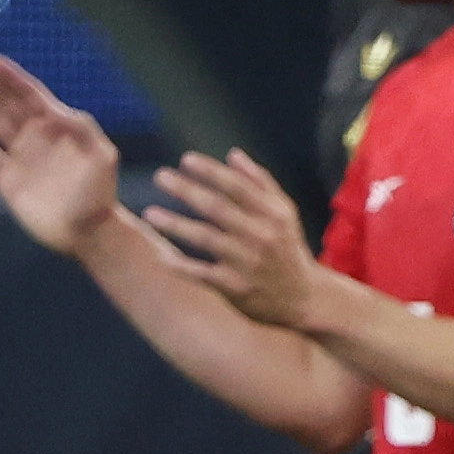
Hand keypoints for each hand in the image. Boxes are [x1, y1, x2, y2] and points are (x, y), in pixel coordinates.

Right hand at [0, 47, 124, 253]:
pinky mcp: (7, 179)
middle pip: (7, 100)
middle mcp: (35, 135)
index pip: (29, 94)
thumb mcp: (101, 157)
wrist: (87, 231)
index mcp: (56, 126)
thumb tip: (66, 112)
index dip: (10, 77)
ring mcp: (19, 155)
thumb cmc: (98, 193)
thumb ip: (85, 132)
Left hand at [142, 149, 327, 330]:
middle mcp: (262, 236)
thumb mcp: (284, 214)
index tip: (185, 159)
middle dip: (187, 191)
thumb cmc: (288, 249)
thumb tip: (233, 154)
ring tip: (149, 214)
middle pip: (218, 209)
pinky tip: (160, 257)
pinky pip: (203, 275)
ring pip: (206, 239)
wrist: (303, 300)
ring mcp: (248, 263)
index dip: (211, 171)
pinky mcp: (237, 288)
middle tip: (159, 176)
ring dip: (176, 225)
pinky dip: (182, 266)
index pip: (238, 186)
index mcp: (273, 214)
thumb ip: (260, 183)